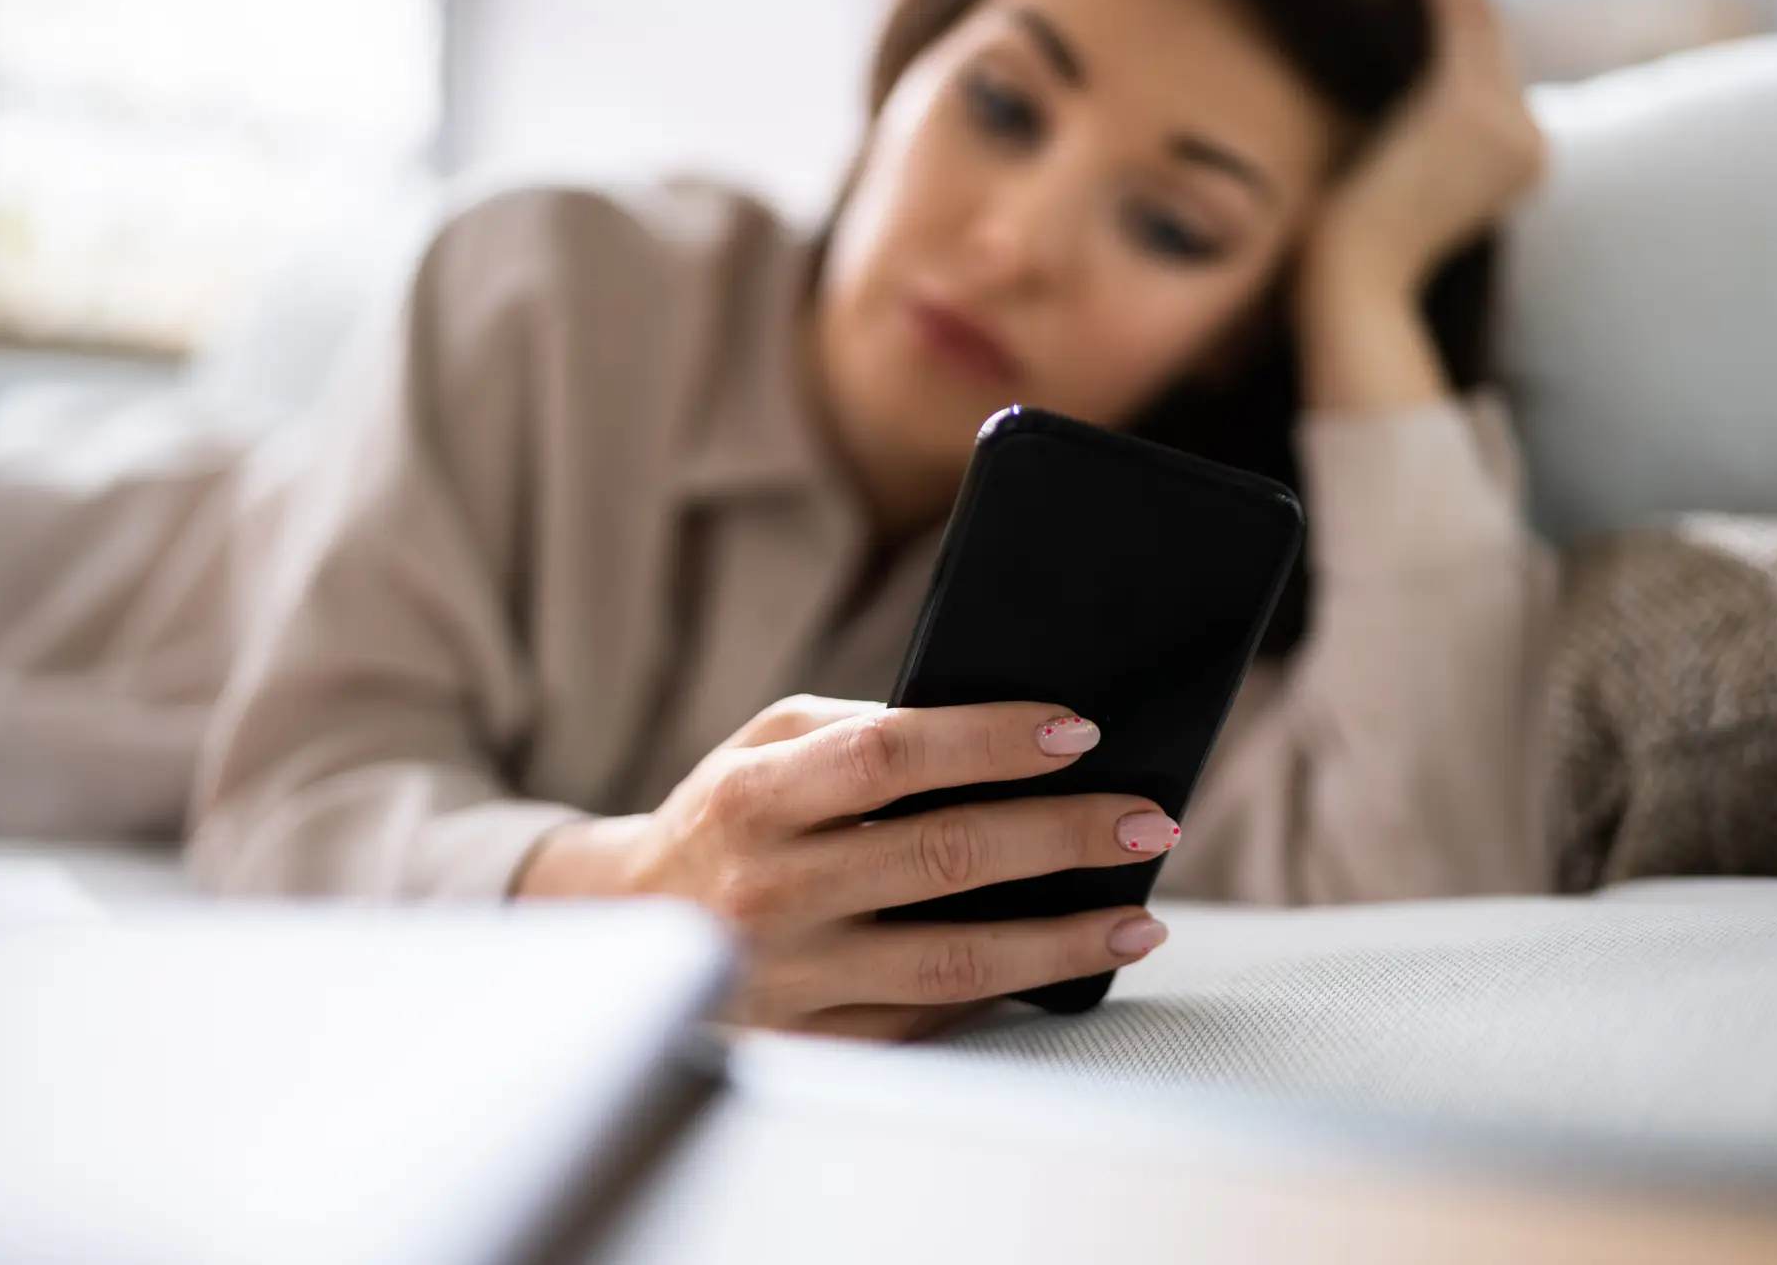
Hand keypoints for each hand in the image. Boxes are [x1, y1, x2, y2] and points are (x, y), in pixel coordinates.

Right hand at [517, 695, 1177, 1039]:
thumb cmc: (727, 817)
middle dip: (1062, 837)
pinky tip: (1064, 969)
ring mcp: (789, 979)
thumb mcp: (765, 745)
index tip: (1078, 732)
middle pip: (942, 857)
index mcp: (755, 798)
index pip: (889, 755)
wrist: (628, 927)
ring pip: (951, 964)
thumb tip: (1001, 738)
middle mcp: (769, 890)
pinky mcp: (807, 1045)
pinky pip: (926, 1023)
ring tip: (1139, 917)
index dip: (991, 740)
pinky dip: (1006, 995)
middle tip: (1148, 822)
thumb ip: (861, 731)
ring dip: (1061, 940)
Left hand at [1297, 0, 1546, 409]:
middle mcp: (1532, 148)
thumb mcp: (1413, 178)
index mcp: (1523, 166)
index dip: (1470, 42)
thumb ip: (1436, 136)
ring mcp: (1510, 129)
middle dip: (1466, 4)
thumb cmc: (1364, 244)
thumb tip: (1423, 106)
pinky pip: (1467, 26)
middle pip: (1494, 53)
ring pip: (1482, 35)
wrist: (1353, 282)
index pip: (1497, 83)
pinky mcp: (1474, 110)